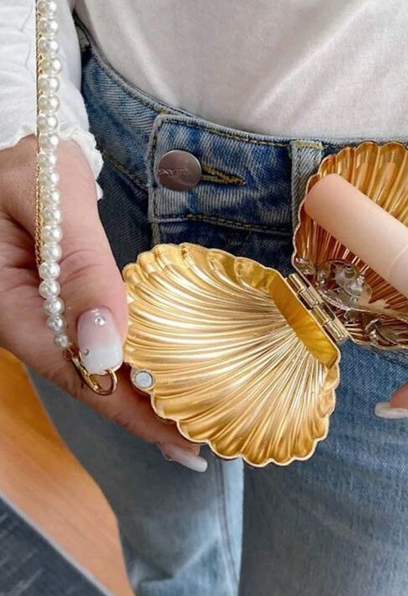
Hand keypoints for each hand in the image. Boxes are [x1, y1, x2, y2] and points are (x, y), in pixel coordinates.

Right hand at [0, 135, 205, 469]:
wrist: (17, 154)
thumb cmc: (29, 166)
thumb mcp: (54, 201)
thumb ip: (81, 268)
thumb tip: (107, 348)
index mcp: (14, 310)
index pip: (80, 377)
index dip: (132, 412)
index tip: (181, 442)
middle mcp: (27, 325)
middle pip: (90, 382)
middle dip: (143, 413)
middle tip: (202, 439)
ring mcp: (42, 317)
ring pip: (94, 366)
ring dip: (141, 392)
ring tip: (193, 416)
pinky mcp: (59, 305)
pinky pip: (97, 340)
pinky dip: (133, 360)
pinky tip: (164, 370)